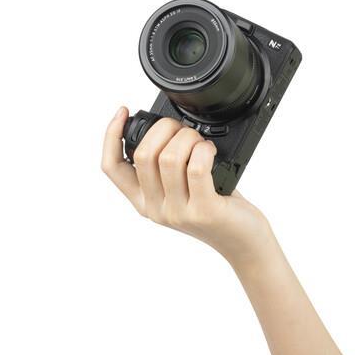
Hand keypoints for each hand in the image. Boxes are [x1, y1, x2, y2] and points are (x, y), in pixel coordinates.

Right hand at [101, 106, 273, 265]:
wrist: (243, 242)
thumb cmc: (215, 212)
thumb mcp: (181, 193)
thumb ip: (166, 171)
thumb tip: (164, 129)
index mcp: (144, 202)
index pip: (112, 168)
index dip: (111, 135)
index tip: (124, 112)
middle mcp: (156, 209)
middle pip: (143, 154)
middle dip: (164, 128)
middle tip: (183, 129)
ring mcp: (178, 213)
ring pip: (169, 158)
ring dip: (188, 138)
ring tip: (201, 143)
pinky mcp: (204, 211)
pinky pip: (196, 168)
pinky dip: (204, 150)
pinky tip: (211, 152)